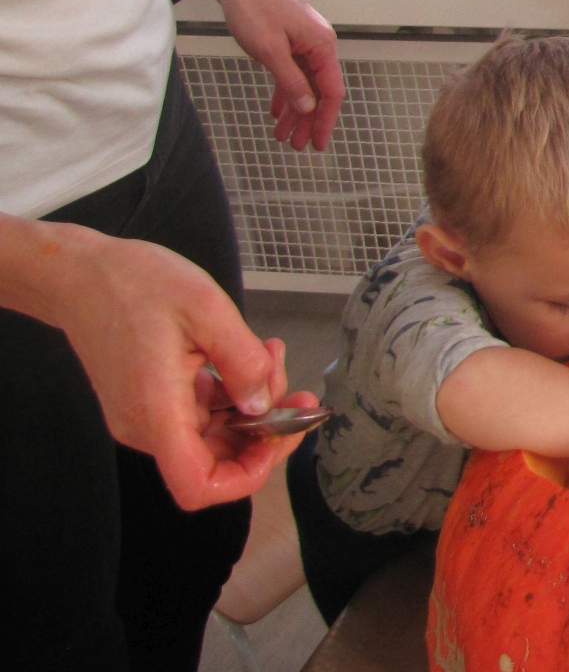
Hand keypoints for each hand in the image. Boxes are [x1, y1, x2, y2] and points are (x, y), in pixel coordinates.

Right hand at [51, 227, 306, 509]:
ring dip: (254, 406)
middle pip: (217, 462)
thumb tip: (264, 405)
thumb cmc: (134, 284)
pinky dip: (233, 394)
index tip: (280, 434)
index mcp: (155, 410)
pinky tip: (251, 355)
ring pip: (215, 436)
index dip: (248, 475)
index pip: (198, 485)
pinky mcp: (152, 403)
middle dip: (266, 431)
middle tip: (296, 391)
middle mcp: (147, 426)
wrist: (80, 275)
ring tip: (271, 355)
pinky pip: (202, 415)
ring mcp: (148, 417)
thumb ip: (244, 361)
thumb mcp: (206, 307)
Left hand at [215, 0, 342, 150]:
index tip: (318, 142)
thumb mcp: (271, 50)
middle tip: (297, 145)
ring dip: (294, 109)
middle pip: (318, 91)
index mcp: (322, 46)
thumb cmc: (255, 7)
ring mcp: (303, 43)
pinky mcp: (288, 40)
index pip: (331, 91)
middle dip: (308, 120)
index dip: (325, 120)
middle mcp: (318, 45)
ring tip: (282, 134)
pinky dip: (284, 91)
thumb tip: (308, 107)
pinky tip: (277, 110)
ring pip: (303, 84)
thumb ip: (291, 81)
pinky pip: (291, 72)